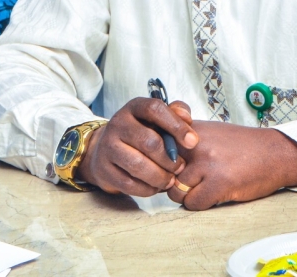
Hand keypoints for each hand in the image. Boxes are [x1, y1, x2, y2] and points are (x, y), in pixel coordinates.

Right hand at [75, 97, 199, 196]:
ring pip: (138, 165)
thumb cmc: (140, 134)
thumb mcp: (156, 119)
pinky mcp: (104, 169)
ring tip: (169, 180)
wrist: (105, 150)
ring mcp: (108, 146)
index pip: (154, 109)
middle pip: (149, 142)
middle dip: (170, 159)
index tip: (193, 142)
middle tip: (180, 168)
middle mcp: (118, 124)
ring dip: (160, 177)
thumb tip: (187, 119)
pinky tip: (154, 186)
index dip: (176, 125)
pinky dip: (147, 189)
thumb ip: (175, 113)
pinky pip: (129, 183)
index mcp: (134, 108)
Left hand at [167, 121, 296, 209]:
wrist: (275, 152)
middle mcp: (194, 145)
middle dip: (171, 181)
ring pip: (176, 190)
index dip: (158, 162)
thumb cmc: (242, 144)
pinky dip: (201, 204)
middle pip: (163, 172)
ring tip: (202, 188)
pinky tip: (213, 195)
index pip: (155, 147)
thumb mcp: (208, 132)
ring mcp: (207, 164)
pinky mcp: (219, 183)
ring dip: (186, 195)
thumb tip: (158, 156)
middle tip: (187, 182)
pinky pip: (193, 203)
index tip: (165, 167)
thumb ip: (183, 140)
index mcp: (189, 131)